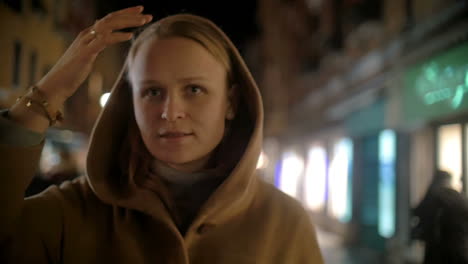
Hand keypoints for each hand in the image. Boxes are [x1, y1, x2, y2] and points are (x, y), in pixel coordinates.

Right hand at [37, 5, 152, 103]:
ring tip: (143, 21)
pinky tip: (129, 36)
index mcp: (88, 34)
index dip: (125, 13)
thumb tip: (105, 37)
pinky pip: (104, 40)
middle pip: (111, 18)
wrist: (56, 84)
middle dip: (130, 15)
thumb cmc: (72, 72)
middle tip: (147, 15)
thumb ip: (96, 45)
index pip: (109, 18)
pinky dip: (117, 36)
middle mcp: (87, 34)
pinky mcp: (86, 53)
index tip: (140, 11)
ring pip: (109, 25)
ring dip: (128, 22)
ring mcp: (85, 42)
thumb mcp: (87, 55)